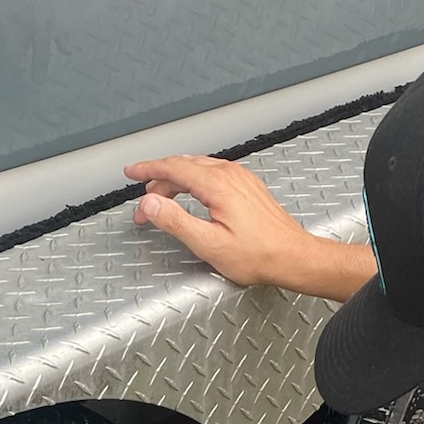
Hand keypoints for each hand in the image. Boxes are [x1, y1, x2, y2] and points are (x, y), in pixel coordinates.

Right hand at [124, 153, 377, 300]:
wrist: (293, 257)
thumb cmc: (257, 255)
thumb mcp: (208, 244)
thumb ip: (175, 221)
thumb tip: (149, 203)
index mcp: (217, 185)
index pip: (173, 167)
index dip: (148, 169)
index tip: (131, 172)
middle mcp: (230, 175)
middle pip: (184, 165)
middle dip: (158, 180)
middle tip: (144, 203)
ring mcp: (241, 178)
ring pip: (199, 168)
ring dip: (175, 181)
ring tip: (162, 201)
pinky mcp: (247, 186)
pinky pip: (213, 173)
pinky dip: (193, 181)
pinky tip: (190, 196)